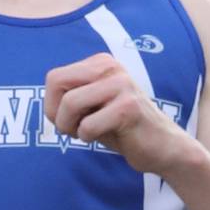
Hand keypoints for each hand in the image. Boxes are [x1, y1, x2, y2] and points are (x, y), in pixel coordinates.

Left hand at [44, 53, 192, 174]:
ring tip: (87, 133)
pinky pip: (88, 125)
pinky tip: (108, 136)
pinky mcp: (129, 107)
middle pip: (56, 83)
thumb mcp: (90, 106)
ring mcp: (122, 85)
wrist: (162, 147)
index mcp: (100, 62)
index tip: (68, 119)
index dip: (52, 103)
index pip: (53, 77)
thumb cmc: (119, 127)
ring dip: (70, 127)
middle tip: (72, 129)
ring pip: (70, 103)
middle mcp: (111, 67)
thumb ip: (67, 97)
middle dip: (56, 113)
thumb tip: (47, 103)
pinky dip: (88, 137)